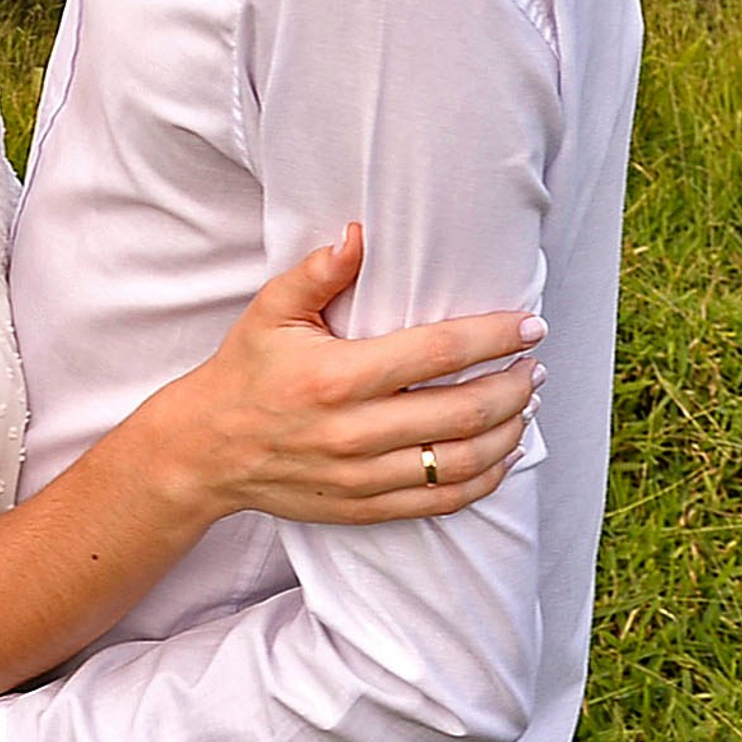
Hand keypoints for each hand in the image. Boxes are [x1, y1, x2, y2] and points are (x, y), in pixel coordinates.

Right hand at [165, 225, 545, 524]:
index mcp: (337, 376)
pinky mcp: (366, 507)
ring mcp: (364, 476)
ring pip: (462, 461)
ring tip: (526, 404)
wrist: (206, 450)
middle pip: (464, 411)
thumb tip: (361, 234)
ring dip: (509, 432)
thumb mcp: (270, 310)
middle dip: (514, 386)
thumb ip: (319, 272)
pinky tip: (501, 454)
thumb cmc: (244, 371)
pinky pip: (442, 501)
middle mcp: (356, 431)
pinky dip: (485, 479)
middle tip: (534, 364)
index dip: (493, 337)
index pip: (438, 353)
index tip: (529, 325)